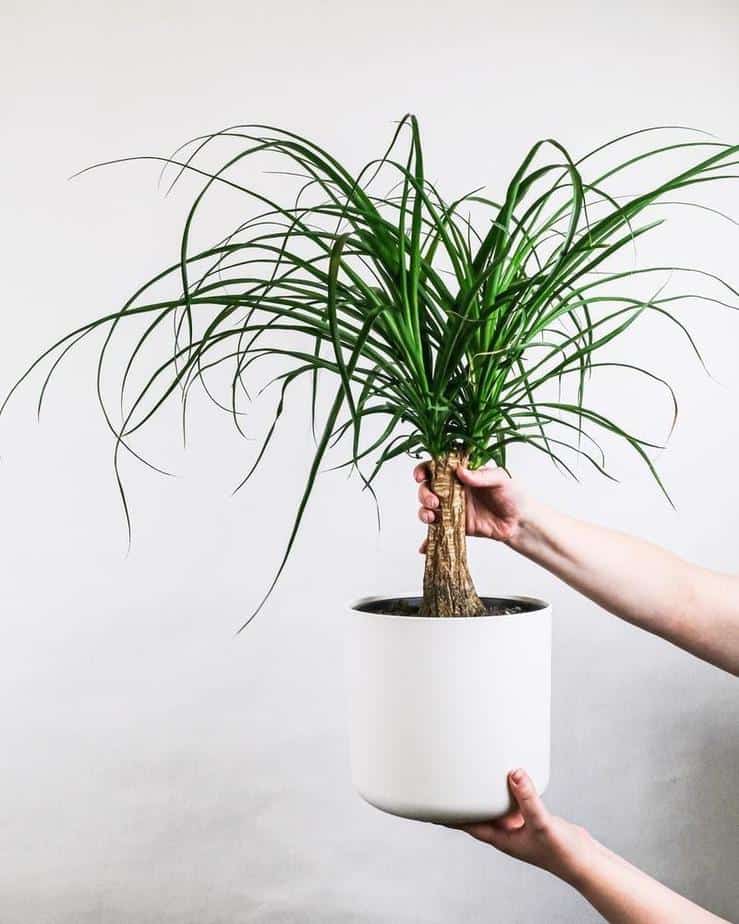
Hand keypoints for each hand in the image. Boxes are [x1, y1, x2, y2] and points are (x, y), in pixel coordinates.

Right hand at [414, 461, 528, 548]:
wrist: (521, 521)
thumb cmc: (514, 495)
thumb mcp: (501, 479)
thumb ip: (481, 475)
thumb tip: (461, 471)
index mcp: (462, 474)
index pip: (437, 468)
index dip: (424, 470)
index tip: (420, 476)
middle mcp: (454, 490)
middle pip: (428, 489)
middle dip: (424, 494)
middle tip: (434, 501)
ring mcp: (453, 509)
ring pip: (428, 509)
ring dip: (424, 512)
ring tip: (431, 517)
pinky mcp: (456, 527)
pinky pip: (437, 532)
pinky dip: (427, 540)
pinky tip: (423, 546)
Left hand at [456, 769, 595, 885]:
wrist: (584, 861)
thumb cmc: (562, 852)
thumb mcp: (542, 823)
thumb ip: (528, 798)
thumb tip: (513, 773)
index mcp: (500, 837)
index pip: (466, 824)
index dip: (447, 815)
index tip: (429, 805)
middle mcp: (505, 830)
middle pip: (476, 812)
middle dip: (461, 800)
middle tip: (444, 780)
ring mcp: (517, 824)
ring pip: (493, 805)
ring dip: (483, 792)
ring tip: (470, 772)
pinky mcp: (530, 818)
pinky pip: (512, 800)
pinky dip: (507, 789)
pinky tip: (508, 775)